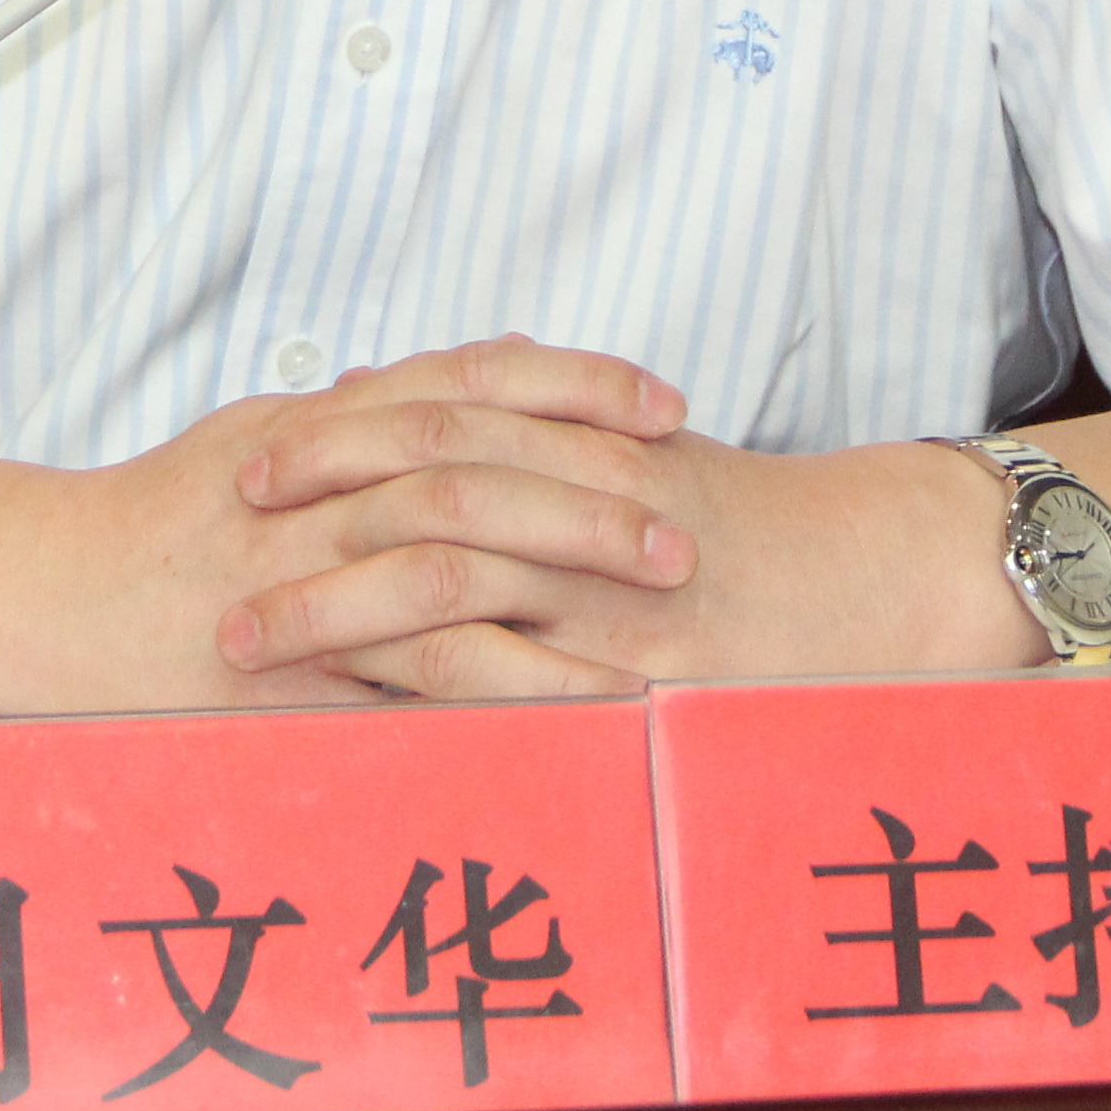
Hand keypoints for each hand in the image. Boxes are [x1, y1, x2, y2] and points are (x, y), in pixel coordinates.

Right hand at [0, 336, 698, 709]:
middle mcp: (313, 488)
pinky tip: (581, 705)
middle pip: (474, 463)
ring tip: (661, 608)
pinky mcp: (285, 669)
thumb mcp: (254, 438)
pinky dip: (506, 684)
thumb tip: (464, 376)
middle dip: (588, 488)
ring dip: (567, 581)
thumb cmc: (144, 523)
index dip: (573, 385)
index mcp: (317, 426)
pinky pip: (409, 677)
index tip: (662, 406)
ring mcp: (298, 576)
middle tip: (681, 522)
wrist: (25, 594)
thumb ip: (359, 415)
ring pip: (449, 561)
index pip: (465, 381)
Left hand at [219, 396, 1044, 698]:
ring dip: (335, 611)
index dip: (340, 435)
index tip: (255, 458)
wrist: (880, 573)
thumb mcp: (633, 448)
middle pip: (425, 486)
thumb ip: (522, 425)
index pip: (438, 414)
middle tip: (229, 537)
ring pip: (450, 580)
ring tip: (248, 640)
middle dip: (316, 515)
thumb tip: (381, 403)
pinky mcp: (631, 671)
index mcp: (587, 434)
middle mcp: (592, 497)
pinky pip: (512, 678)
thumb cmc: (744, 518)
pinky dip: (426, 689)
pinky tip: (354, 707)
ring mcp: (609, 588)